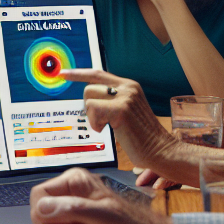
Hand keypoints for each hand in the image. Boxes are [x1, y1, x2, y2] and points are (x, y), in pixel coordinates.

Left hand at [62, 68, 177, 173]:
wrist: (161, 150)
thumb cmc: (142, 137)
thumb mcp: (127, 111)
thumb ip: (112, 100)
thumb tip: (90, 97)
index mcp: (128, 86)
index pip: (98, 74)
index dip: (78, 73)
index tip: (63, 73)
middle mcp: (127, 87)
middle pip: (89, 88)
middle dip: (89, 108)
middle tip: (103, 122)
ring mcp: (125, 97)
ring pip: (89, 99)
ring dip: (93, 118)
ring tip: (108, 126)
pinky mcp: (121, 110)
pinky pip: (93, 110)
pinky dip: (95, 123)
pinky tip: (108, 130)